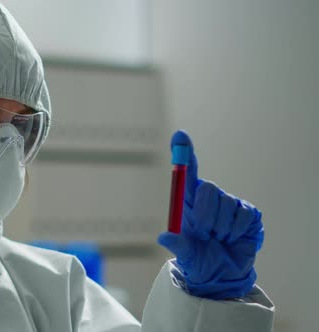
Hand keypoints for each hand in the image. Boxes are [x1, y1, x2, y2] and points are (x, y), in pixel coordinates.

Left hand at [157, 130, 263, 299]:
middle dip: (204, 215)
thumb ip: (177, 245)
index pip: (187, 173)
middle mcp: (208, 199)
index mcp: (188, 203)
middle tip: (203, 234)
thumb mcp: (185, 255)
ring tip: (217, 239)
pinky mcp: (248, 213)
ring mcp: (229, 204)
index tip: (180, 135)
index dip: (185, 152)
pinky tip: (232, 238)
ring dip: (219, 228)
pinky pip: (242, 215)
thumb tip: (164, 237)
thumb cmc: (199, 261)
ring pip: (225, 203)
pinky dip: (235, 231)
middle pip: (207, 189)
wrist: (223, 276)